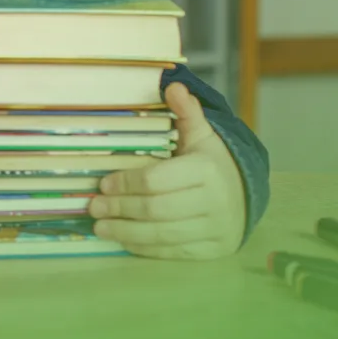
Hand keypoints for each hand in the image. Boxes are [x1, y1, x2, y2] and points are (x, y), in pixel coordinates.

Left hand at [89, 82, 245, 259]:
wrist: (245, 195)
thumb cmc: (211, 162)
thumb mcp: (202, 135)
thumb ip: (187, 113)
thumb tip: (173, 86)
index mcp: (207, 170)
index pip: (157, 180)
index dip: (127, 183)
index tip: (102, 184)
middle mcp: (215, 202)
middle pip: (157, 210)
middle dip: (120, 209)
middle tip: (93, 207)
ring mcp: (216, 230)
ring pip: (163, 235)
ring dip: (126, 232)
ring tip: (100, 227)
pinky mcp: (213, 251)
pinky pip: (173, 252)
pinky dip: (145, 247)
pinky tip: (124, 239)